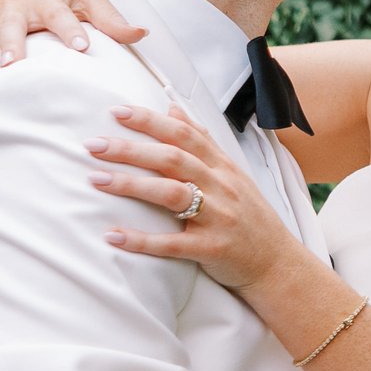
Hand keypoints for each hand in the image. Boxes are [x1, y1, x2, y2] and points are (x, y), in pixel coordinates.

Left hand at [88, 105, 295, 292]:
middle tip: (93, 145)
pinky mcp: (211, 249)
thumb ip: (201, 141)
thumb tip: (173, 109)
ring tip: (96, 179)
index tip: (117, 112)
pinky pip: (172, 244)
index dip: (150, 121)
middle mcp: (221, 187)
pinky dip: (141, 240)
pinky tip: (113, 235)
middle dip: (130, 149)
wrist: (276, 262)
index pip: (184, 134)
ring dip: (131, 185)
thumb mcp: (231, 173)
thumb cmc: (248, 215)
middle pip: (172, 159)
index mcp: (222, 166)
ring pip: (171, 194)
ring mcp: (218, 217)